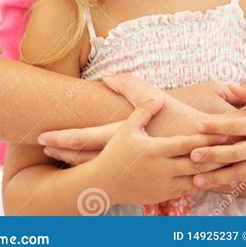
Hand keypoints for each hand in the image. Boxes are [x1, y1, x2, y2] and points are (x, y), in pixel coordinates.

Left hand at [37, 73, 227, 164]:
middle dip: (62, 150)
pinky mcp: (137, 171)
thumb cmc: (180, 118)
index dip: (63, 136)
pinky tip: (84, 163)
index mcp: (123, 133)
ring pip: (94, 165)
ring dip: (73, 160)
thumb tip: (109, 76)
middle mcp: (122, 151)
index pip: (86, 137)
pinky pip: (110, 170)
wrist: (203, 144)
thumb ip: (131, 86)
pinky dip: (93, 167)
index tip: (43, 135)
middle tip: (42, 145)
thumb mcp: (155, 97)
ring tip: (56, 154)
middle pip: (84, 154)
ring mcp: (129, 164)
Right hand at [94, 95, 229, 206]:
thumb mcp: (128, 128)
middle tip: (236, 148)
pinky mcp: (164, 196)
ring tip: (232, 164)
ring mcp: (164, 185)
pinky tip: (214, 177)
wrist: (103, 183)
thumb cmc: (116, 152)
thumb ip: (145, 110)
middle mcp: (163, 169)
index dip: (207, 139)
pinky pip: (188, 190)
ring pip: (196, 179)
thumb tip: (160, 97)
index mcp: (156, 150)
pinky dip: (202, 183)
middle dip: (217, 156)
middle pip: (197, 162)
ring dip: (214, 172)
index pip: (187, 144)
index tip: (224, 132)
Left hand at [189, 83, 245, 192]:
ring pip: (238, 174)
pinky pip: (245, 183)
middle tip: (192, 155)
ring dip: (216, 178)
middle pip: (235, 153)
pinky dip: (228, 186)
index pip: (237, 126)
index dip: (217, 126)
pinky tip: (212, 187)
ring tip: (196, 180)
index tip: (198, 125)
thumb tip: (230, 84)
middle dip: (213, 155)